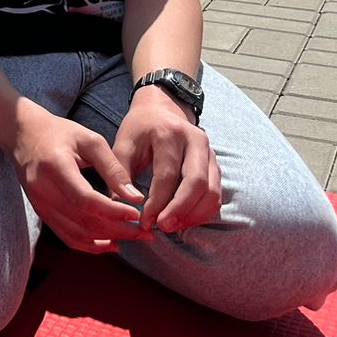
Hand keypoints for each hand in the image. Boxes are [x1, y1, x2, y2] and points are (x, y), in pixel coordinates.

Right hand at [12, 109, 148, 253]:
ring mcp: (40, 204)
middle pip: (83, 220)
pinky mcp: (42, 212)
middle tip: (144, 232)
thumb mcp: (89, 140)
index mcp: (55, 166)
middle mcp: (43, 189)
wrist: (24, 134)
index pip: (85, 199)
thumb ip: (113, 168)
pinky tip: (110, 243)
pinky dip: (90, 245)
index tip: (136, 214)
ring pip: (77, 233)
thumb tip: (135, 197)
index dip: (112, 211)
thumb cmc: (59, 132)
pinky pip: (67, 236)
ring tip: (133, 236)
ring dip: (107, 239)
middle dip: (118, 230)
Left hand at [113, 85, 221, 233]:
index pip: (167, 176)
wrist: (161, 108)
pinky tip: (185, 220)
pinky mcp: (215, 164)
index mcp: (168, 134)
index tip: (144, 221)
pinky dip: (203, 211)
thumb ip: (120, 173)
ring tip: (173, 227)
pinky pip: (216, 193)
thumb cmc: (139, 129)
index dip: (157, 203)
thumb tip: (122, 206)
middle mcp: (195, 141)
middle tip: (162, 227)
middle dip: (180, 211)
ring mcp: (210, 152)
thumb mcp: (123, 143)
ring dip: (194, 215)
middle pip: (196, 183)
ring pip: (212, 191)